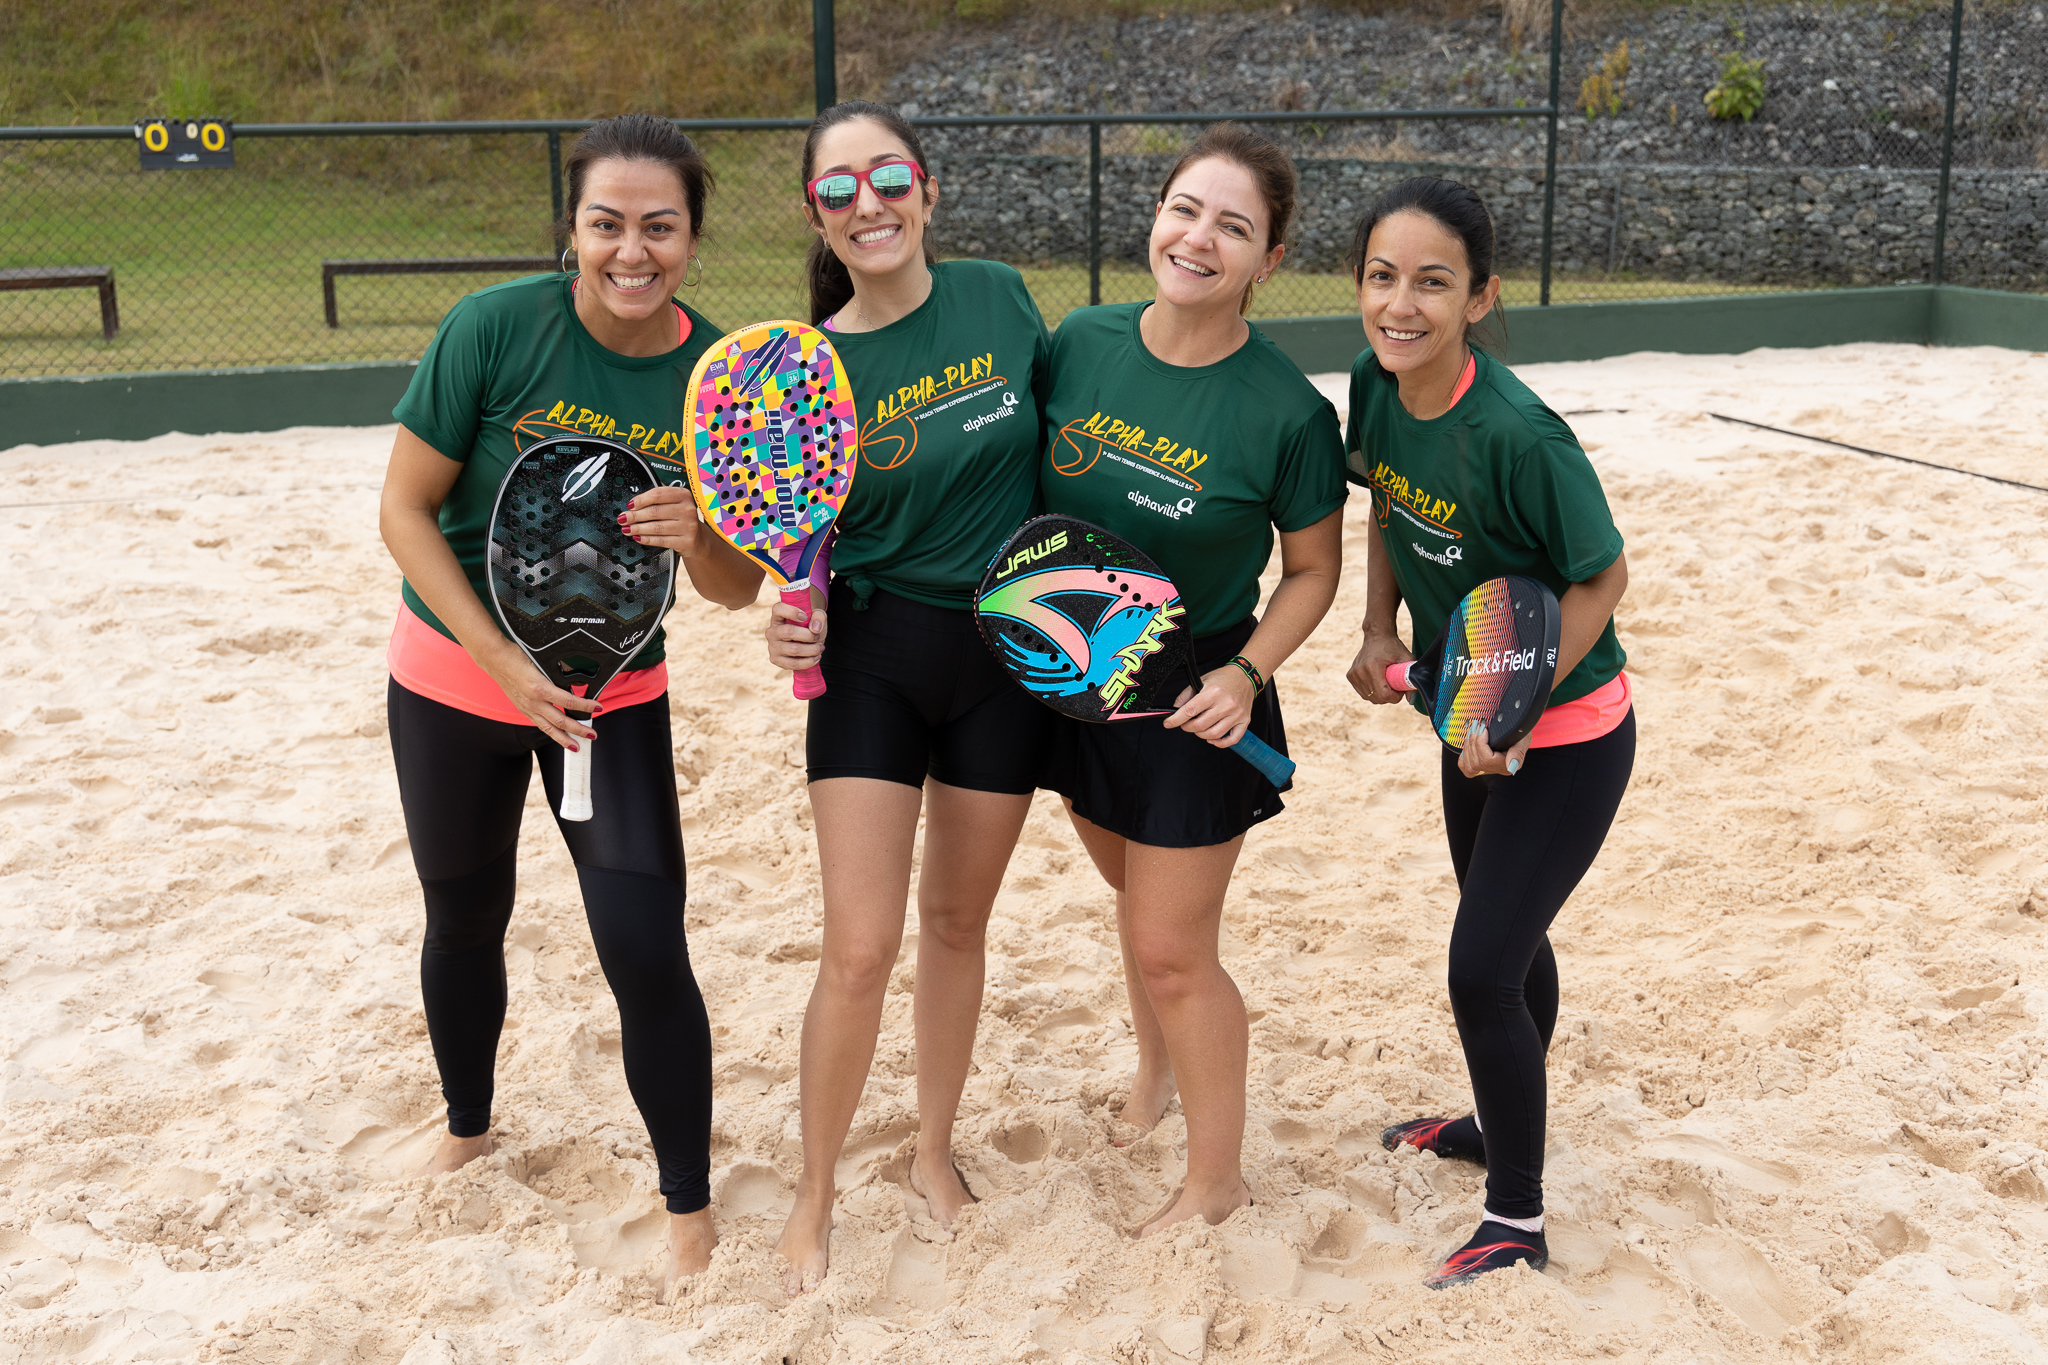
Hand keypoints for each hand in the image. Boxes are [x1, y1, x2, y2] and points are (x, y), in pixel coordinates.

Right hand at [475, 638, 596, 749]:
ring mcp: (527, 707)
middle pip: (561, 721)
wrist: (496, 660)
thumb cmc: (518, 656)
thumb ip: (557, 674)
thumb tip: (575, 680)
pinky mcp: (523, 709)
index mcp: (541, 688)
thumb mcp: (543, 663)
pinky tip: (558, 735)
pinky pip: (539, 724)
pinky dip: (550, 731)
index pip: (569, 702)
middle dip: (578, 730)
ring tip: (576, 746)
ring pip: (549, 728)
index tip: (598, 708)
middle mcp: (534, 701)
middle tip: (592, 735)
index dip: (586, 706)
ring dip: (564, 739)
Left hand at [620, 485, 708, 557]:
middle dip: (635, 516)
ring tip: (627, 529)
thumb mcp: (675, 503)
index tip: (630, 505)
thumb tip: (634, 502)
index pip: (658, 494)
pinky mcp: (686, 541)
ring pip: (656, 527)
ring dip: (638, 528)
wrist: (698, 538)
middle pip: (655, 512)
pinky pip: (661, 540)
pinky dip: (647, 539)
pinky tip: (638, 537)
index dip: (641, 500)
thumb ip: (658, 498)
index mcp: (683, 495)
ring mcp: (688, 526)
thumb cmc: (681, 518)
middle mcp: (687, 509)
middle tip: (623, 518)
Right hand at [765, 599, 826, 672]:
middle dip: (808, 635)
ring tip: (820, 648)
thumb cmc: (809, 626)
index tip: (805, 617)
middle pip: (788, 632)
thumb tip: (815, 628)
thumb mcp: (817, 616)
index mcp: (778, 616)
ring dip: (812, 650)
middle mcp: (772, 631)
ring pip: (793, 649)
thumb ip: (818, 617)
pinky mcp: (776, 660)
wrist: (807, 642)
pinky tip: (816, 658)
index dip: (791, 612)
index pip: (778, 609)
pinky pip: (793, 664)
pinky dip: (808, 662)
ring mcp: (772, 646)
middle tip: (817, 637)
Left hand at [1164, 665, 1254, 747]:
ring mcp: (1236, 714)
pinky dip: (1220, 743)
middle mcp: (1226, 704)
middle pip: (1200, 725)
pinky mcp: (1244, 721)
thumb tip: (1175, 710)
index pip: (1190, 710)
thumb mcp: (1201, 680)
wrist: (1245, 676)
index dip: (1176, 719)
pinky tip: (1212, 739)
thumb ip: (1186, 695)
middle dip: (1187, 727)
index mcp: (1213, 692)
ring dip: (1201, 735)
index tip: (1168, 723)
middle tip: (1184, 724)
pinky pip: (1232, 739)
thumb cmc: (1223, 679)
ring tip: (1198, 728)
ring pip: (1214, 734)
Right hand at [1346, 628, 1411, 704]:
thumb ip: (1410, 678)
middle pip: (1377, 698)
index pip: (1384, 695)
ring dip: (1380, 695)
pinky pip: (1364, 693)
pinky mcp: (1351, 676)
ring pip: (1370, 697)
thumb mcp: (1407, 658)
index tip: (1400, 689)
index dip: (1395, 697)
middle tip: (1394, 684)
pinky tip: (1378, 681)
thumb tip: (1410, 700)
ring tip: (1386, 682)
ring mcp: (1353, 675)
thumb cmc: (1392, 646)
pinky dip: (1372, 691)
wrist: (1376, 635)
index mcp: (1372, 667)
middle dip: (1389, 696)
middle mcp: (1360, 672)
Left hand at [1457, 720, 1532, 778]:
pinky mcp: (1480, 766)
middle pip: (1476, 763)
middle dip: (1472, 742)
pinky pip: (1466, 768)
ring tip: (1472, 731)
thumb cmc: (1519, 733)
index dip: (1480, 743)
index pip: (1486, 760)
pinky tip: (1468, 744)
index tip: (1482, 729)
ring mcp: (1487, 769)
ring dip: (1467, 747)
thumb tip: (1512, 767)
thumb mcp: (1522, 740)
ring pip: (1469, 766)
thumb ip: (1518, 754)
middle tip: (1475, 726)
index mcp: (1506, 766)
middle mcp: (1496, 770)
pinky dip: (1464, 756)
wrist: (1518, 730)